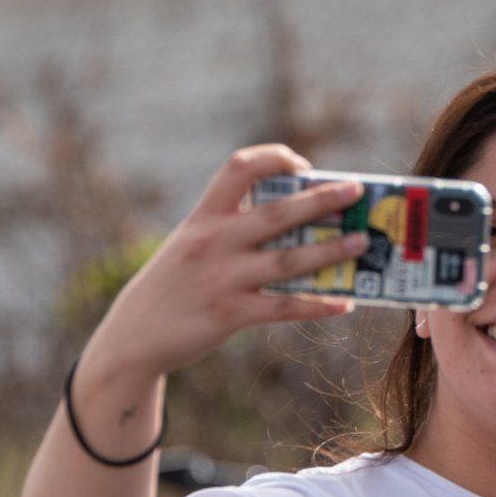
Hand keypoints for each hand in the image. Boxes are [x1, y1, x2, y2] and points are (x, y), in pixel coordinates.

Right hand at [84, 145, 368, 383]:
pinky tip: (344, 303)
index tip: (303, 165)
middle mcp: (212, 242)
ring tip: (362, 243)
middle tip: (356, 192)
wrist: (133, 337)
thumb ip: (231, 229)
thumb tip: (298, 223)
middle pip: (276, 213)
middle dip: (320, 200)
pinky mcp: (229, 314)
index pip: (238, 168)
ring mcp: (222, 278)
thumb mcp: (190, 244)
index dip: (274, 159)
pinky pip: (284, 307)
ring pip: (288, 260)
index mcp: (203, 217)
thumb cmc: (173, 285)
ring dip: (330, 251)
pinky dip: (317, 304)